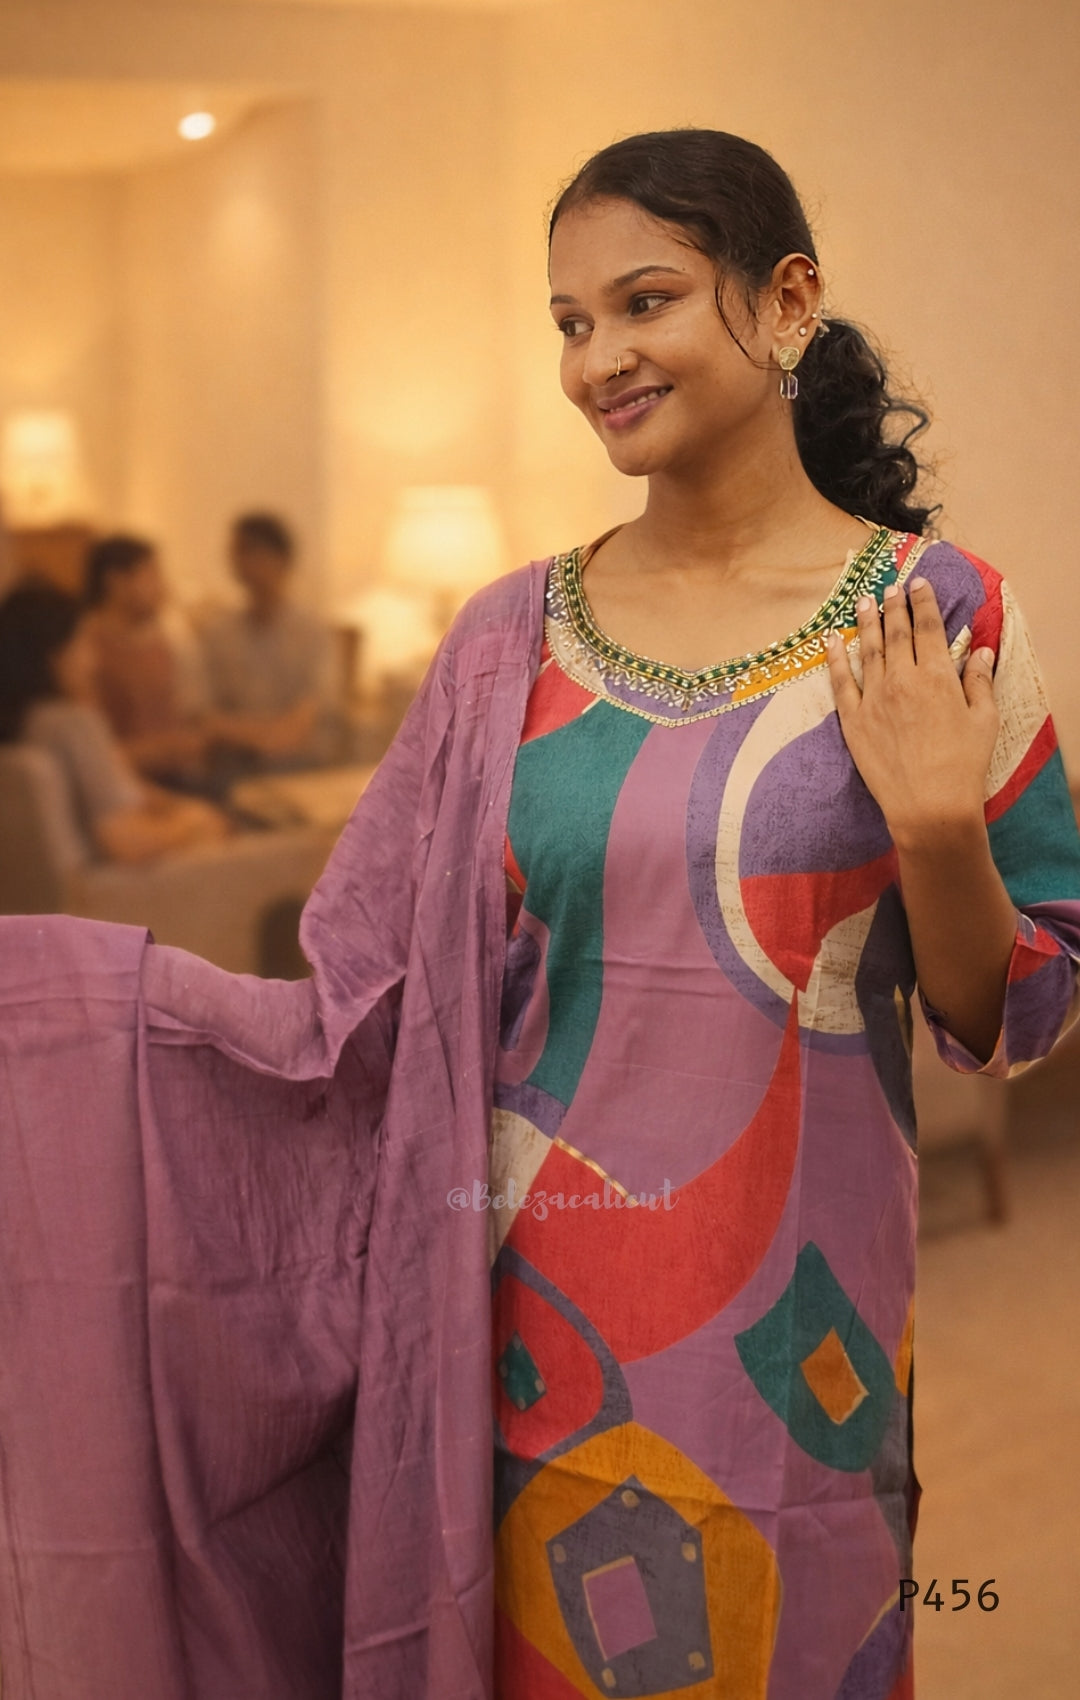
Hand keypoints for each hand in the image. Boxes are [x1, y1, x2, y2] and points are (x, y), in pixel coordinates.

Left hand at [826, 576, 998, 848]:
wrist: (928, 805)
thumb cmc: (963, 765)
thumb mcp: (984, 720)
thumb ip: (979, 682)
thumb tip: (982, 652)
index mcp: (937, 675)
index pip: (928, 627)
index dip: (923, 602)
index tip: (918, 584)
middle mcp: (902, 679)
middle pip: (895, 632)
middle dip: (893, 605)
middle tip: (889, 586)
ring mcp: (873, 698)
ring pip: (867, 649)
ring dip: (865, 621)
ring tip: (862, 600)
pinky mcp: (852, 720)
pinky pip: (840, 680)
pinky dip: (834, 656)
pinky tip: (830, 638)